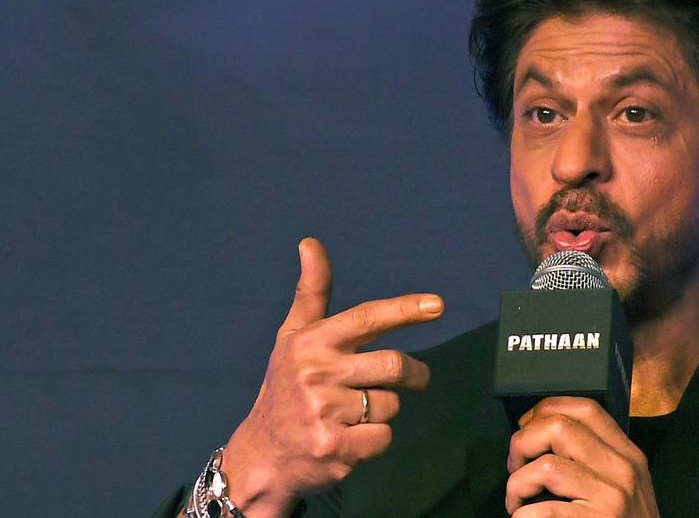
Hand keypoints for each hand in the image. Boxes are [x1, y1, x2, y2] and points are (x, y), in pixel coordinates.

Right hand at [219, 238, 443, 517]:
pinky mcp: (333, 448)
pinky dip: (375, 440)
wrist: (261, 455)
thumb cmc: (285, 388)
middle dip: (416, 374)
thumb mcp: (292, 337)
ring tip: (355, 414)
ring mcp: (324, 412)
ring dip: (385, 411)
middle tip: (416, 379)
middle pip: (394, 366)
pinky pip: (383, 438)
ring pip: (391, 406)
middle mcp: (316, 373)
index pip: (366, 318)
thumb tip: (310, 242)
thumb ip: (312, 291)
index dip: (404, 309)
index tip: (438, 305)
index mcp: (311, 341)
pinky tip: (350, 439)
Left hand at [506, 396, 659, 516]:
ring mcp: (612, 499)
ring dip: (517, 484)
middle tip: (515, 466)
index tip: (526, 425)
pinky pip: (543, 511)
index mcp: (628, 455)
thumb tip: (544, 431)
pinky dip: (522, 516)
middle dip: (523, 442)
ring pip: (546, 467)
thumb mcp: (625, 484)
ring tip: (516, 500)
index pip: (586, 408)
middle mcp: (623, 470)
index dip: (546, 408)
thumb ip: (597, 457)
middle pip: (559, 428)